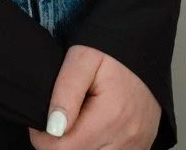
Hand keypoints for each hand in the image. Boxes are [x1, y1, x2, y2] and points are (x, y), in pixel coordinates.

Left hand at [28, 46, 160, 149]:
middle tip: (57, 120)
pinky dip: (98, 147)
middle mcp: (126, 137)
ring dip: (81, 146)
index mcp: (110, 116)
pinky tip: (94, 130)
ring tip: (77, 121)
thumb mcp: (82, 57)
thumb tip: (52, 128)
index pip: (64, 149)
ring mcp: (137, 144)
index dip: (43, 139)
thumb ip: (65, 91)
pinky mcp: (142, 145)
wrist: (145, 46)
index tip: (40, 123)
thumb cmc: (112, 50)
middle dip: (62, 144)